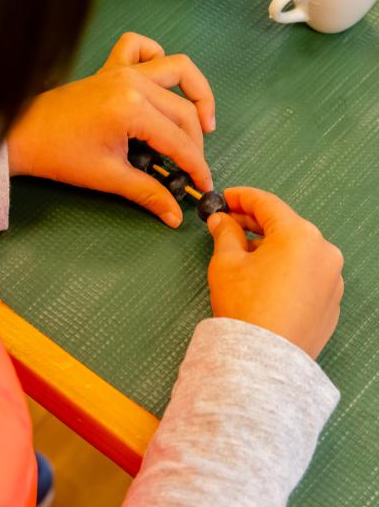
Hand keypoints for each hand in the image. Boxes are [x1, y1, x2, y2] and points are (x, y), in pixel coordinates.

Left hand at [7, 32, 214, 227]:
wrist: (23, 135)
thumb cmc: (61, 156)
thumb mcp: (109, 177)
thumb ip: (148, 193)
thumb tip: (176, 216)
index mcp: (132, 109)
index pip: (179, 140)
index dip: (196, 165)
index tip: (204, 185)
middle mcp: (133, 82)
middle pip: (184, 109)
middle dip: (196, 142)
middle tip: (193, 167)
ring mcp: (122, 70)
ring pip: (176, 68)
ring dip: (195, 92)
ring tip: (201, 121)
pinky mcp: (110, 67)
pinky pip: (140, 47)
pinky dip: (156, 57)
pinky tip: (160, 83)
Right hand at [207, 187, 343, 358]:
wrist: (264, 357)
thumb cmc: (246, 307)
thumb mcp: (225, 262)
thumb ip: (225, 234)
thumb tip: (222, 221)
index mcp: (298, 235)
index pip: (267, 204)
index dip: (241, 197)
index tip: (225, 198)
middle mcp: (323, 251)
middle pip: (285, 226)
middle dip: (255, 223)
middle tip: (228, 224)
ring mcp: (332, 277)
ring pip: (297, 250)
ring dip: (271, 246)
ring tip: (244, 255)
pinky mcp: (332, 300)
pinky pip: (307, 273)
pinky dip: (286, 269)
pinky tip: (264, 279)